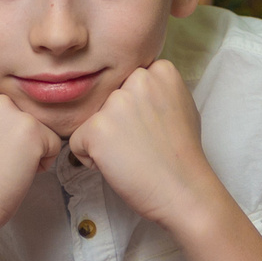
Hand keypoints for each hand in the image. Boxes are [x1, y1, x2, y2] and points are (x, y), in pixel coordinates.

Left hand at [69, 61, 225, 232]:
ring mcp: (116, 102)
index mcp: (160, 70)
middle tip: (141, 143)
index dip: (135, 109)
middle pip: (108, 99)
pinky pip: (78, 141)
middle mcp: (138, 79)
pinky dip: (91, 158)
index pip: (127, 82)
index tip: (152, 127)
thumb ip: (157, 89)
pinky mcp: (97, 128)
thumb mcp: (182, 105)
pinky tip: (119, 164)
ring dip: (104, 139)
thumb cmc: (183, 155)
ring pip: (92, 118)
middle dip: (116, 121)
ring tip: (131, 154)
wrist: (183, 190)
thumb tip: (133, 85)